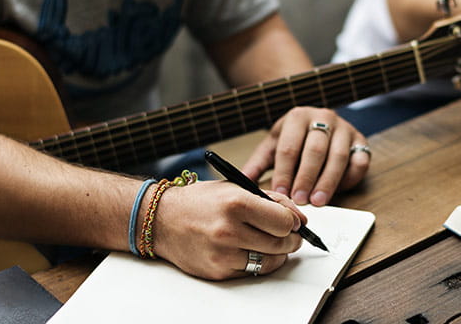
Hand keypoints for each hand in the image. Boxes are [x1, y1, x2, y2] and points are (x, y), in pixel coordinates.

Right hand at [153, 181, 305, 279]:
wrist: (161, 220)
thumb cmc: (200, 201)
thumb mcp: (235, 188)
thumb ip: (271, 200)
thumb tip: (300, 218)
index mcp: (236, 203)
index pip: (284, 221)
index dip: (294, 222)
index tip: (293, 221)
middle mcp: (229, 230)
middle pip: (281, 244)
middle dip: (291, 240)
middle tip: (289, 235)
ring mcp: (222, 254)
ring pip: (269, 262)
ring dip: (277, 254)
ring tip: (270, 243)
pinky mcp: (217, 271)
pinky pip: (251, 272)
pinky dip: (257, 263)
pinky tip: (251, 250)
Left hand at [242, 107, 369, 205]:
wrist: (318, 121)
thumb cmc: (293, 138)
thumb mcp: (273, 146)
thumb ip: (258, 163)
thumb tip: (240, 182)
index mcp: (297, 116)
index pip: (289, 147)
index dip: (284, 172)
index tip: (280, 193)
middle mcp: (323, 117)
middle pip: (315, 150)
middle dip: (306, 178)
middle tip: (299, 200)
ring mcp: (345, 128)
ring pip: (338, 157)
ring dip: (327, 182)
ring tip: (317, 202)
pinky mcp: (361, 141)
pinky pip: (360, 160)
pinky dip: (350, 177)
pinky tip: (339, 191)